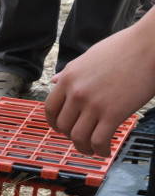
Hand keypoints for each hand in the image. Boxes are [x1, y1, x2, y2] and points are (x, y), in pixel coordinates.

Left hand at [45, 12, 154, 156]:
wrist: (150, 45)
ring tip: (91, 149)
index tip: (61, 129)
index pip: (50, 109)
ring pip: (78, 137)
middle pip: (64, 126)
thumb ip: (70, 72)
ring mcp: (93, 104)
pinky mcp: (113, 114)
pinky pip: (98, 140)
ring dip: (83, 148)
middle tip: (80, 139)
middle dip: (70, 136)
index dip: (54, 123)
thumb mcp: (88, 57)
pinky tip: (105, 151)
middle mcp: (76, 93)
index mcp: (68, 78)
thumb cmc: (124, 48)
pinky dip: (100, 150)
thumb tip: (55, 81)